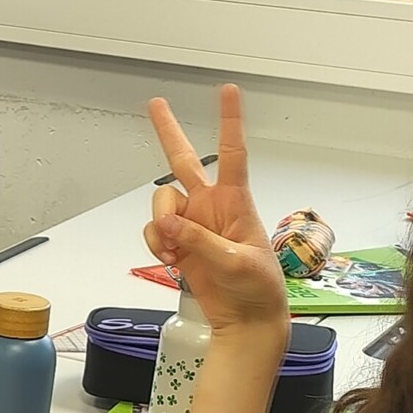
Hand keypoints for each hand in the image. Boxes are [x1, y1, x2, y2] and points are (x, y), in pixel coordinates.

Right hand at [142, 84, 287, 335]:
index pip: (233, 153)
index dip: (229, 121)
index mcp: (235, 202)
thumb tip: (168, 223)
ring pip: (161, 203)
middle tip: (155, 103)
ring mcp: (193, 223)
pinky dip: (156, 243)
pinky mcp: (180, 243)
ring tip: (176, 251)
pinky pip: (155, 231)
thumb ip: (199, 241)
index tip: (228, 91)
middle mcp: (211, 205)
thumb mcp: (237, 264)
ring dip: (160, 225)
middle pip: (183, 160)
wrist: (246, 320)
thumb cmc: (257, 289)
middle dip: (167, 131)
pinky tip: (172, 259)